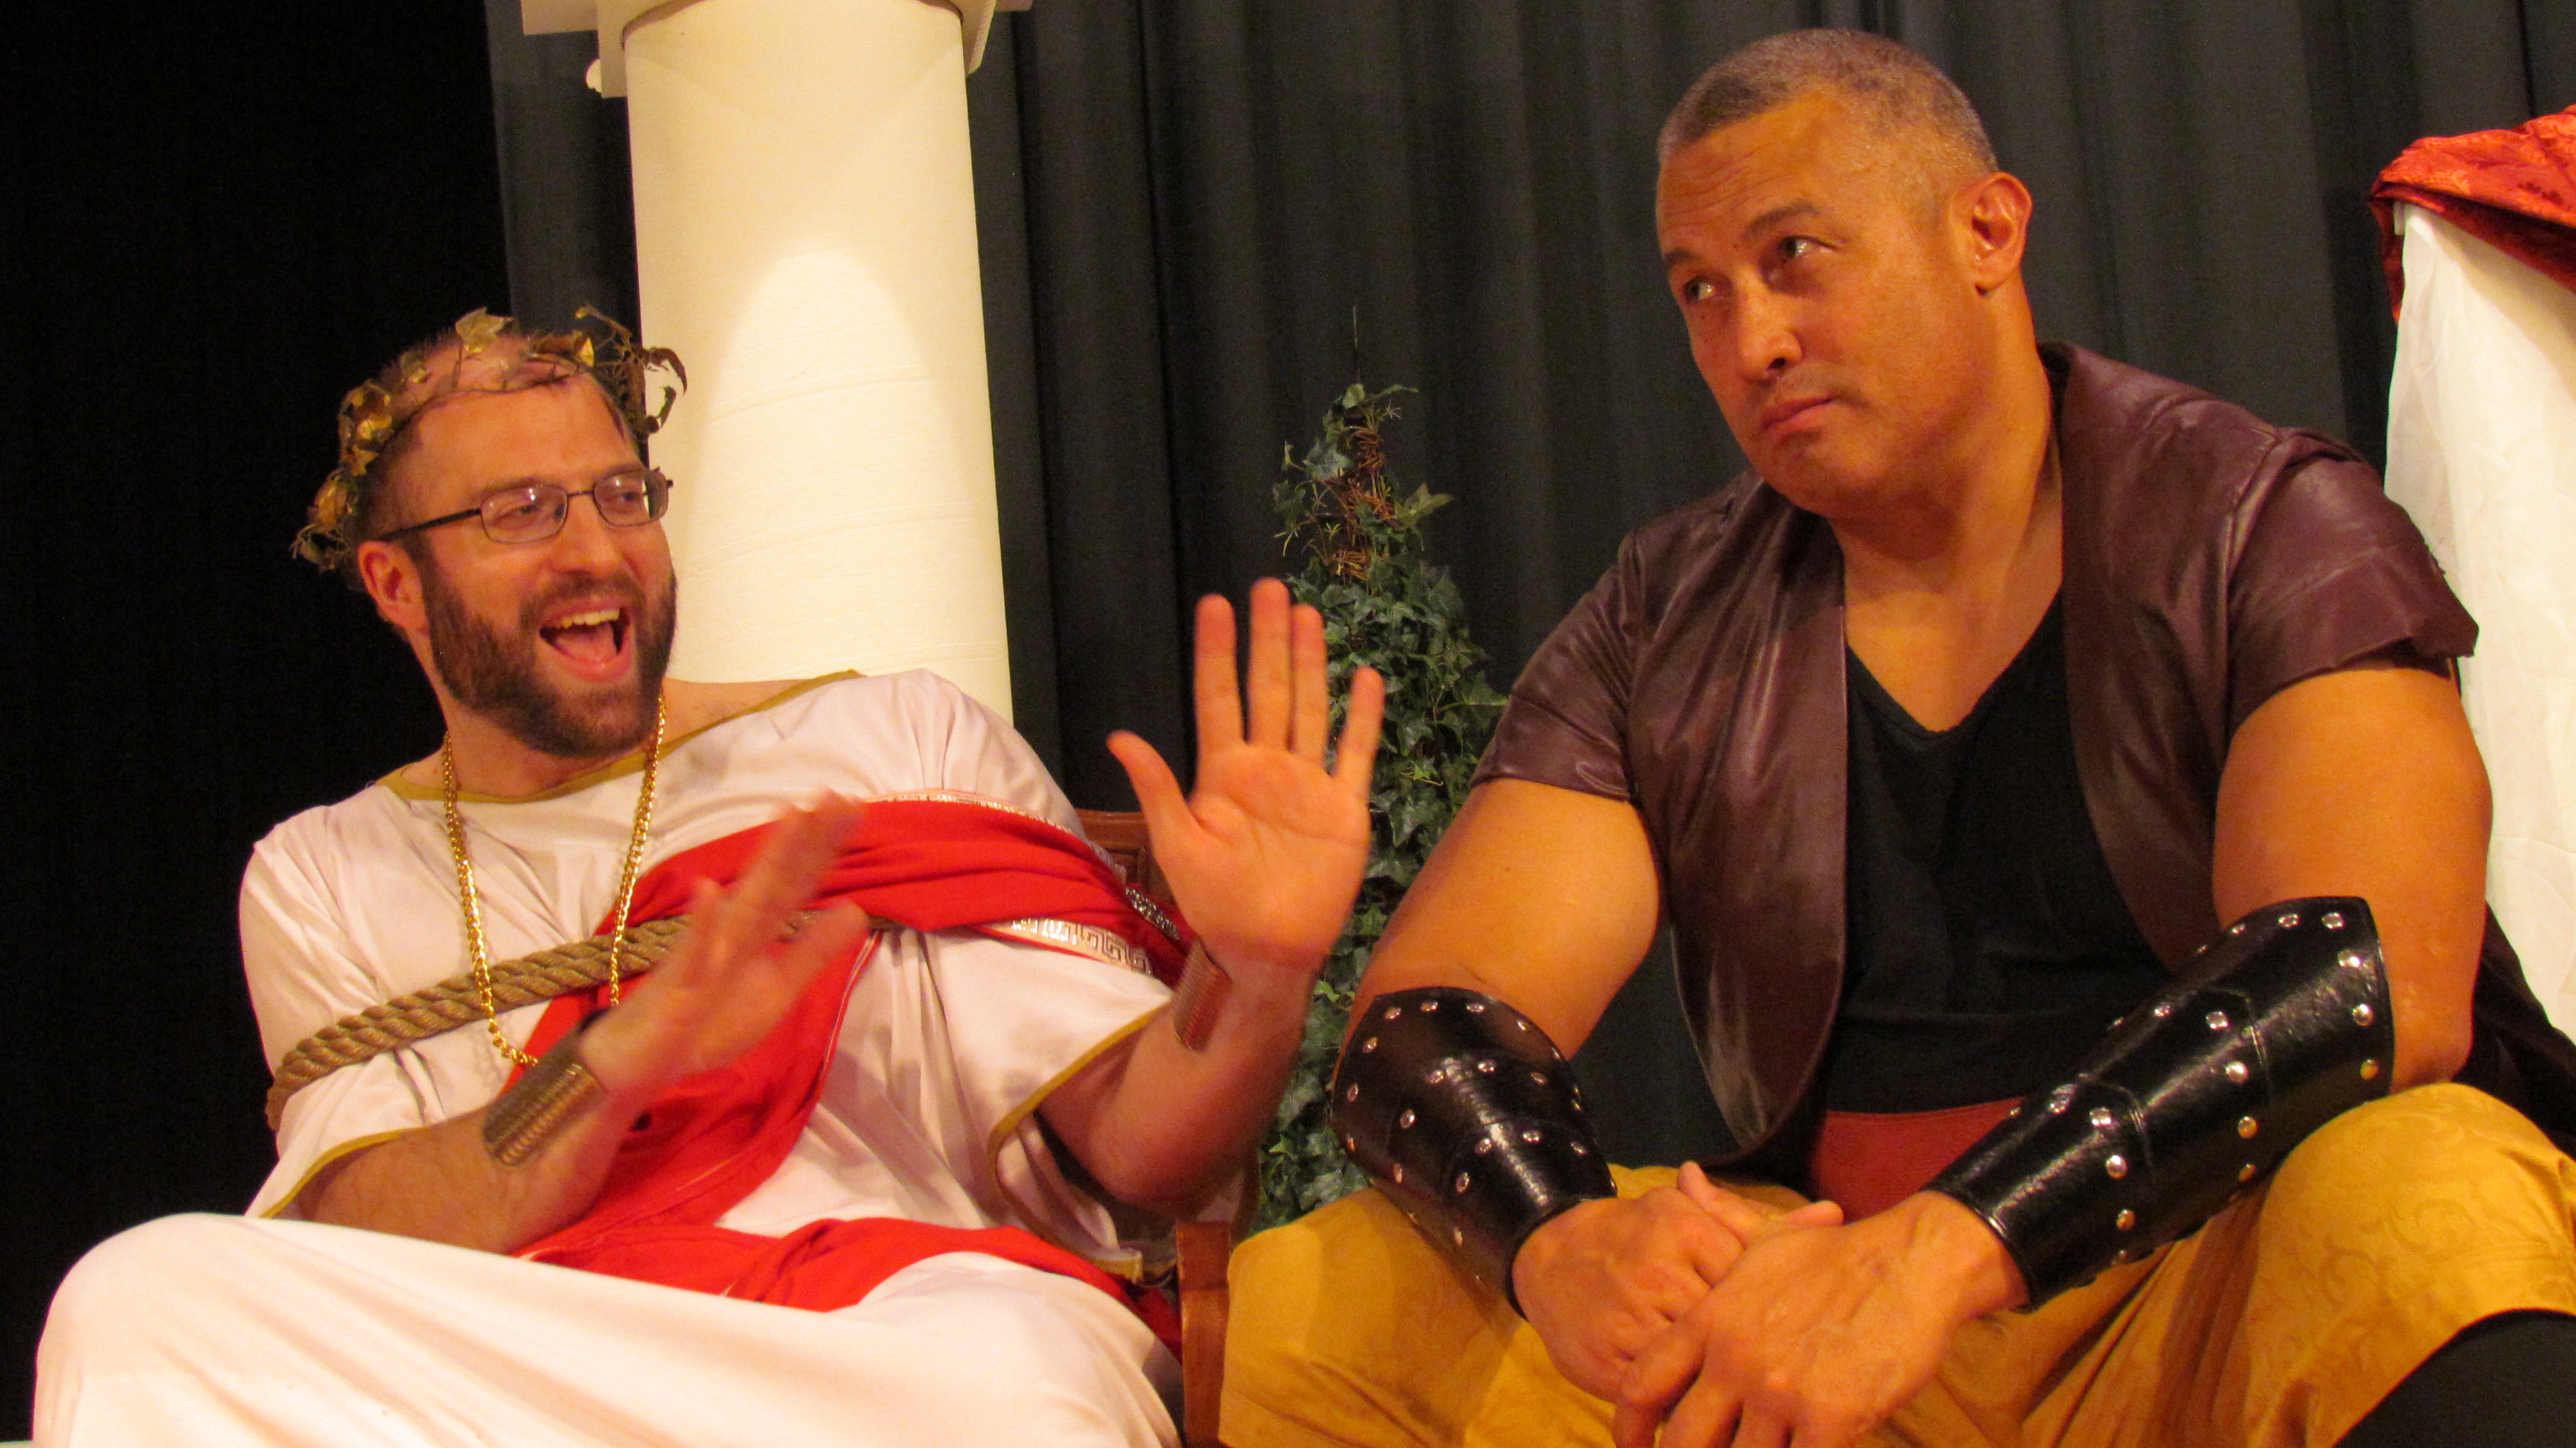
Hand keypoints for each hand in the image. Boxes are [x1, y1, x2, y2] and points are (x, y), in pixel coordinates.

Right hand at [581, 798, 872, 1102]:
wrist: (638, 1068)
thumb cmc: (704, 1022)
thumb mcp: (774, 991)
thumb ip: (811, 952)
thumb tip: (854, 911)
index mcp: (757, 934)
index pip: (796, 884)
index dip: (824, 848)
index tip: (854, 807)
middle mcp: (732, 933)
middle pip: (774, 880)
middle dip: (803, 839)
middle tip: (833, 795)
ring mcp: (703, 956)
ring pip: (741, 904)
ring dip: (765, 863)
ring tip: (789, 816)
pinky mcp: (676, 987)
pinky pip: (689, 954)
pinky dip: (700, 925)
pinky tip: (708, 890)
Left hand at [1108, 579, 1384, 983]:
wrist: (1265, 950)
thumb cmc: (1214, 903)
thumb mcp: (1177, 845)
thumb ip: (1157, 789)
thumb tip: (1119, 737)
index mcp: (1223, 773)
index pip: (1219, 698)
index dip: (1217, 652)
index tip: (1215, 604)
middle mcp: (1267, 767)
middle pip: (1268, 689)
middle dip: (1267, 639)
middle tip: (1268, 588)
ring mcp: (1308, 783)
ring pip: (1309, 708)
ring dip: (1310, 662)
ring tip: (1308, 614)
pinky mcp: (1344, 809)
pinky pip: (1355, 754)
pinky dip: (1362, 718)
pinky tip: (1365, 678)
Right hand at [1516, 1165, 1842, 1397]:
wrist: (1549, 1257)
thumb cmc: (1636, 1238)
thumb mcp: (1691, 1218)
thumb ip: (1761, 1226)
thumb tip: (1835, 1216)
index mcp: (1686, 1231)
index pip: (1755, 1280)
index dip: (1779, 1315)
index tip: (1797, 1335)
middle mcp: (1659, 1273)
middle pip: (1732, 1332)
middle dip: (1759, 1360)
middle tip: (1787, 1380)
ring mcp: (1631, 1320)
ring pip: (1698, 1372)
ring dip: (1728, 1394)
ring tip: (1756, 1410)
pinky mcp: (1607, 1363)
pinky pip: (1660, 1398)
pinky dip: (1684, 1410)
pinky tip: (1706, 1415)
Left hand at [1611, 1192, 2023, 1447]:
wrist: (1912, 1263)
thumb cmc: (1839, 1256)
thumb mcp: (1767, 1236)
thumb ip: (1718, 1219)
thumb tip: (1685, 1175)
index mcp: (1713, 1319)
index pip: (1643, 1383)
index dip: (1629, 1424)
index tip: (1631, 1444)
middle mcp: (1736, 1357)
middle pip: (1683, 1438)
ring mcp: (1781, 1390)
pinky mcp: (1831, 1417)